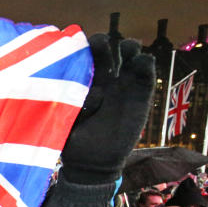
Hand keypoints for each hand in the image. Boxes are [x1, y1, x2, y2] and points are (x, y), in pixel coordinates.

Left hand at [61, 34, 155, 183]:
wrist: (94, 162)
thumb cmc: (72, 142)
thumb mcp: (62, 125)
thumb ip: (65, 109)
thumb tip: (79, 95)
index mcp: (81, 81)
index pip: (82, 56)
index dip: (81, 49)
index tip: (78, 48)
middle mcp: (102, 78)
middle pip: (104, 50)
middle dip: (102, 43)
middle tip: (101, 43)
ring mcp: (122, 84)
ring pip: (128, 55)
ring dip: (128, 47)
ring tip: (128, 48)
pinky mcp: (140, 93)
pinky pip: (145, 72)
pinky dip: (145, 63)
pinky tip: (142, 62)